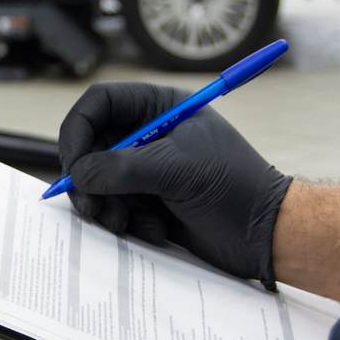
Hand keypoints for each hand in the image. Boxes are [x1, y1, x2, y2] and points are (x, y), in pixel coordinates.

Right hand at [58, 83, 291, 288]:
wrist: (265, 235)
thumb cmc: (234, 188)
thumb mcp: (176, 170)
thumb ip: (121, 169)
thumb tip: (78, 175)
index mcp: (159, 107)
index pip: (98, 104)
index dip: (77, 130)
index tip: (74, 165)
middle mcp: (146, 133)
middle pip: (89, 145)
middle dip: (87, 180)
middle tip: (91, 207)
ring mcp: (145, 168)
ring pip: (96, 181)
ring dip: (104, 206)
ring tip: (125, 222)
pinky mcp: (146, 199)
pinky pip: (112, 205)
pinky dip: (125, 221)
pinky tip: (154, 229)